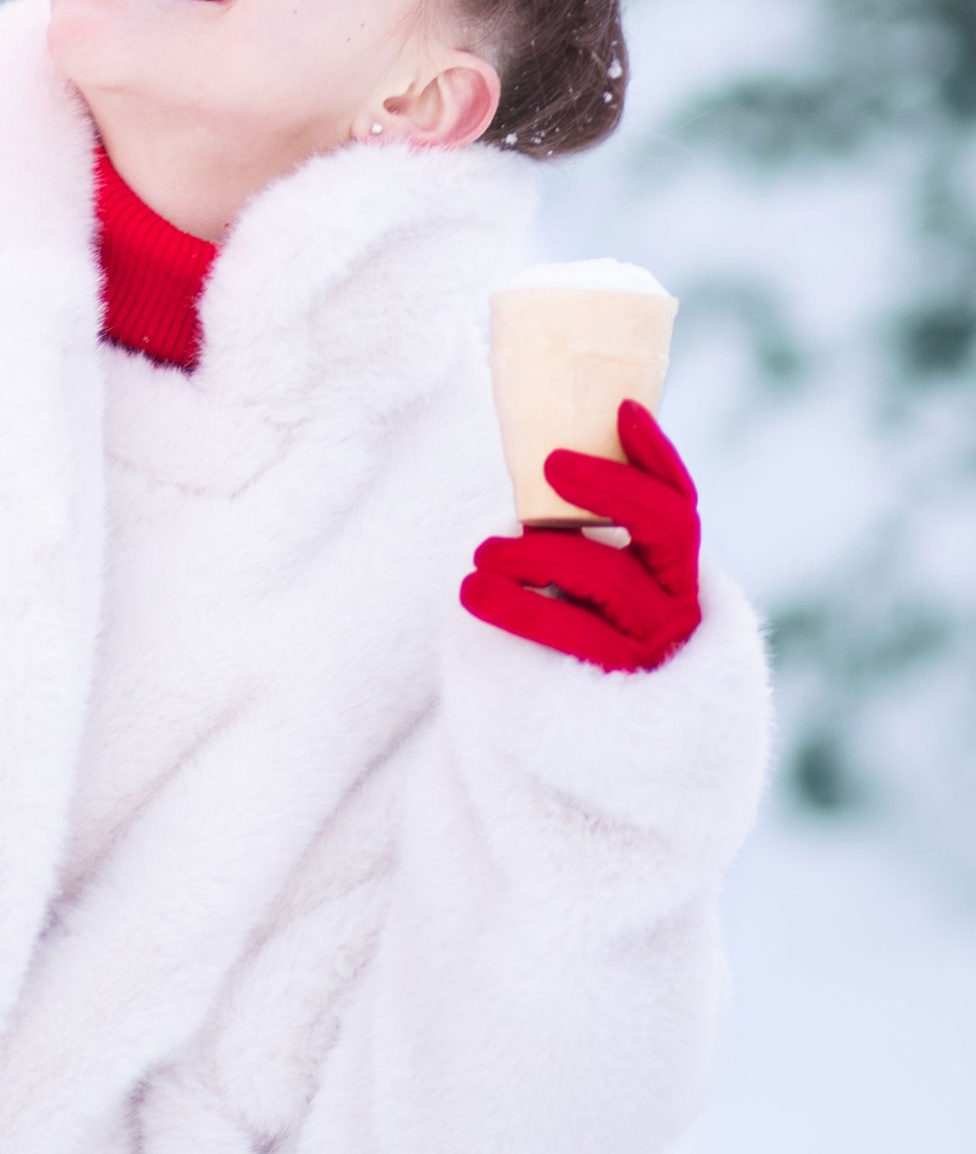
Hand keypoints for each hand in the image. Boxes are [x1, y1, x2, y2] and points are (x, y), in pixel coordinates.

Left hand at [461, 398, 702, 674]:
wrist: (574, 743)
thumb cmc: (567, 641)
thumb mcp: (581, 580)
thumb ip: (577, 534)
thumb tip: (536, 457)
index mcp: (673, 570)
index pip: (678, 502)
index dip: (657, 455)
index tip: (622, 411)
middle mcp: (680, 603)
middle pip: (668, 525)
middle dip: (610, 484)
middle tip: (549, 464)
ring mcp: (658, 646)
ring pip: (610, 576)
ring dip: (538, 552)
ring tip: (482, 554)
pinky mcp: (623, 685)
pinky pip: (576, 636)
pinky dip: (519, 609)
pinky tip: (474, 595)